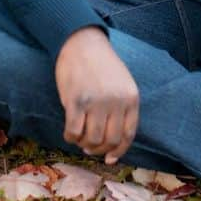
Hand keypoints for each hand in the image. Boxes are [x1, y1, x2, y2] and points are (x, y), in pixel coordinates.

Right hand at [55, 27, 138, 164]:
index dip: (119, 151)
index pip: (128, 135)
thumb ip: (121, 108)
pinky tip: (69, 132)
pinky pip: (73, 131)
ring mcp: (95, 102)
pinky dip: (70, 137)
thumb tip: (113, 143)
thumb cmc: (100, 65)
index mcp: (131, 98)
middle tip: (89, 148)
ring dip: (84, 144)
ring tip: (80, 139)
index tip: (109, 158)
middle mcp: (115, 101)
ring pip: (92, 140)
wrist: (81, 42)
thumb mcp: (122, 84)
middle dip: (99, 150)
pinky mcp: (75, 100)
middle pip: (110, 140)